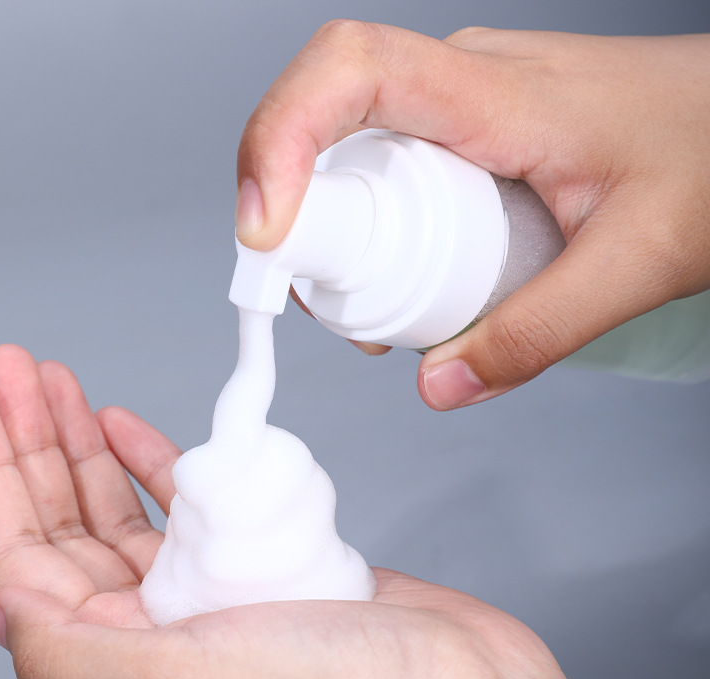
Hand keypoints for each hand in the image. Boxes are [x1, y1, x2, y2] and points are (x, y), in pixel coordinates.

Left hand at [0, 344, 646, 678]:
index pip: (19, 551)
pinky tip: (130, 430)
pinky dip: (159, 460)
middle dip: (30, 439)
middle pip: (64, 518)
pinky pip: (193, 500)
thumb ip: (70, 657)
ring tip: (58, 386)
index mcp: (120, 660)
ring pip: (124, 503)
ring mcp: (212, 591)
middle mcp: (157, 628)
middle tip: (10, 370)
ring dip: (86, 442)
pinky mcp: (268, 561)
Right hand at [236, 23, 709, 408]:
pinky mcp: (460, 134)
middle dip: (296, 216)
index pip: (349, 73)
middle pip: (326, 126)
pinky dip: (368, 233)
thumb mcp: (634, 263)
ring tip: (378, 310)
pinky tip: (404, 286)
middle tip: (325, 303)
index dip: (279, 137)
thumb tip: (438, 384)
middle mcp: (460, 84)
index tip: (265, 231)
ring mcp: (456, 107)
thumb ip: (535, 333)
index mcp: (496, 93)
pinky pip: (383, 172)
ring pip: (349, 156)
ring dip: (332, 233)